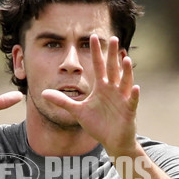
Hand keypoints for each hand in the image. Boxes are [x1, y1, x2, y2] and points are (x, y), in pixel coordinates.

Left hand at [42, 35, 139, 156]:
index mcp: (102, 87)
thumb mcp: (77, 111)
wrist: (112, 141)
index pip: (98, 66)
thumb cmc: (97, 124)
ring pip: (124, 82)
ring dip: (126, 72)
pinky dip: (133, 95)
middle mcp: (113, 90)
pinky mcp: (128, 111)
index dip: (96, 52)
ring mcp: (122, 99)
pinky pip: (131, 101)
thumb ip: (62, 101)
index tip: (93, 36)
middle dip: (112, 55)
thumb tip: (43, 93)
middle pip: (113, 69)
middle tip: (113, 38)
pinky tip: (135, 87)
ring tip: (125, 59)